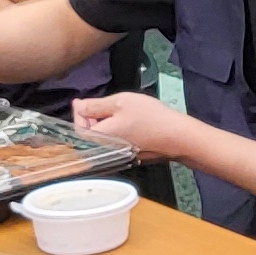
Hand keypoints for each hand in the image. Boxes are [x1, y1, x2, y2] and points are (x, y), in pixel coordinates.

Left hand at [67, 90, 198, 164]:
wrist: (176, 136)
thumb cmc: (149, 117)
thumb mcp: (120, 102)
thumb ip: (95, 105)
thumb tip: (78, 106)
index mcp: (100, 137)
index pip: (78, 129)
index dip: (79, 114)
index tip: (84, 101)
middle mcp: (107, 149)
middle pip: (90, 134)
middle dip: (90, 117)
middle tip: (100, 103)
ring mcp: (119, 153)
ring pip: (104, 136)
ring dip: (103, 122)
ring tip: (115, 108)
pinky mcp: (131, 153)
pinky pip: (115, 140)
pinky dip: (115, 128)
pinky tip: (127, 119)